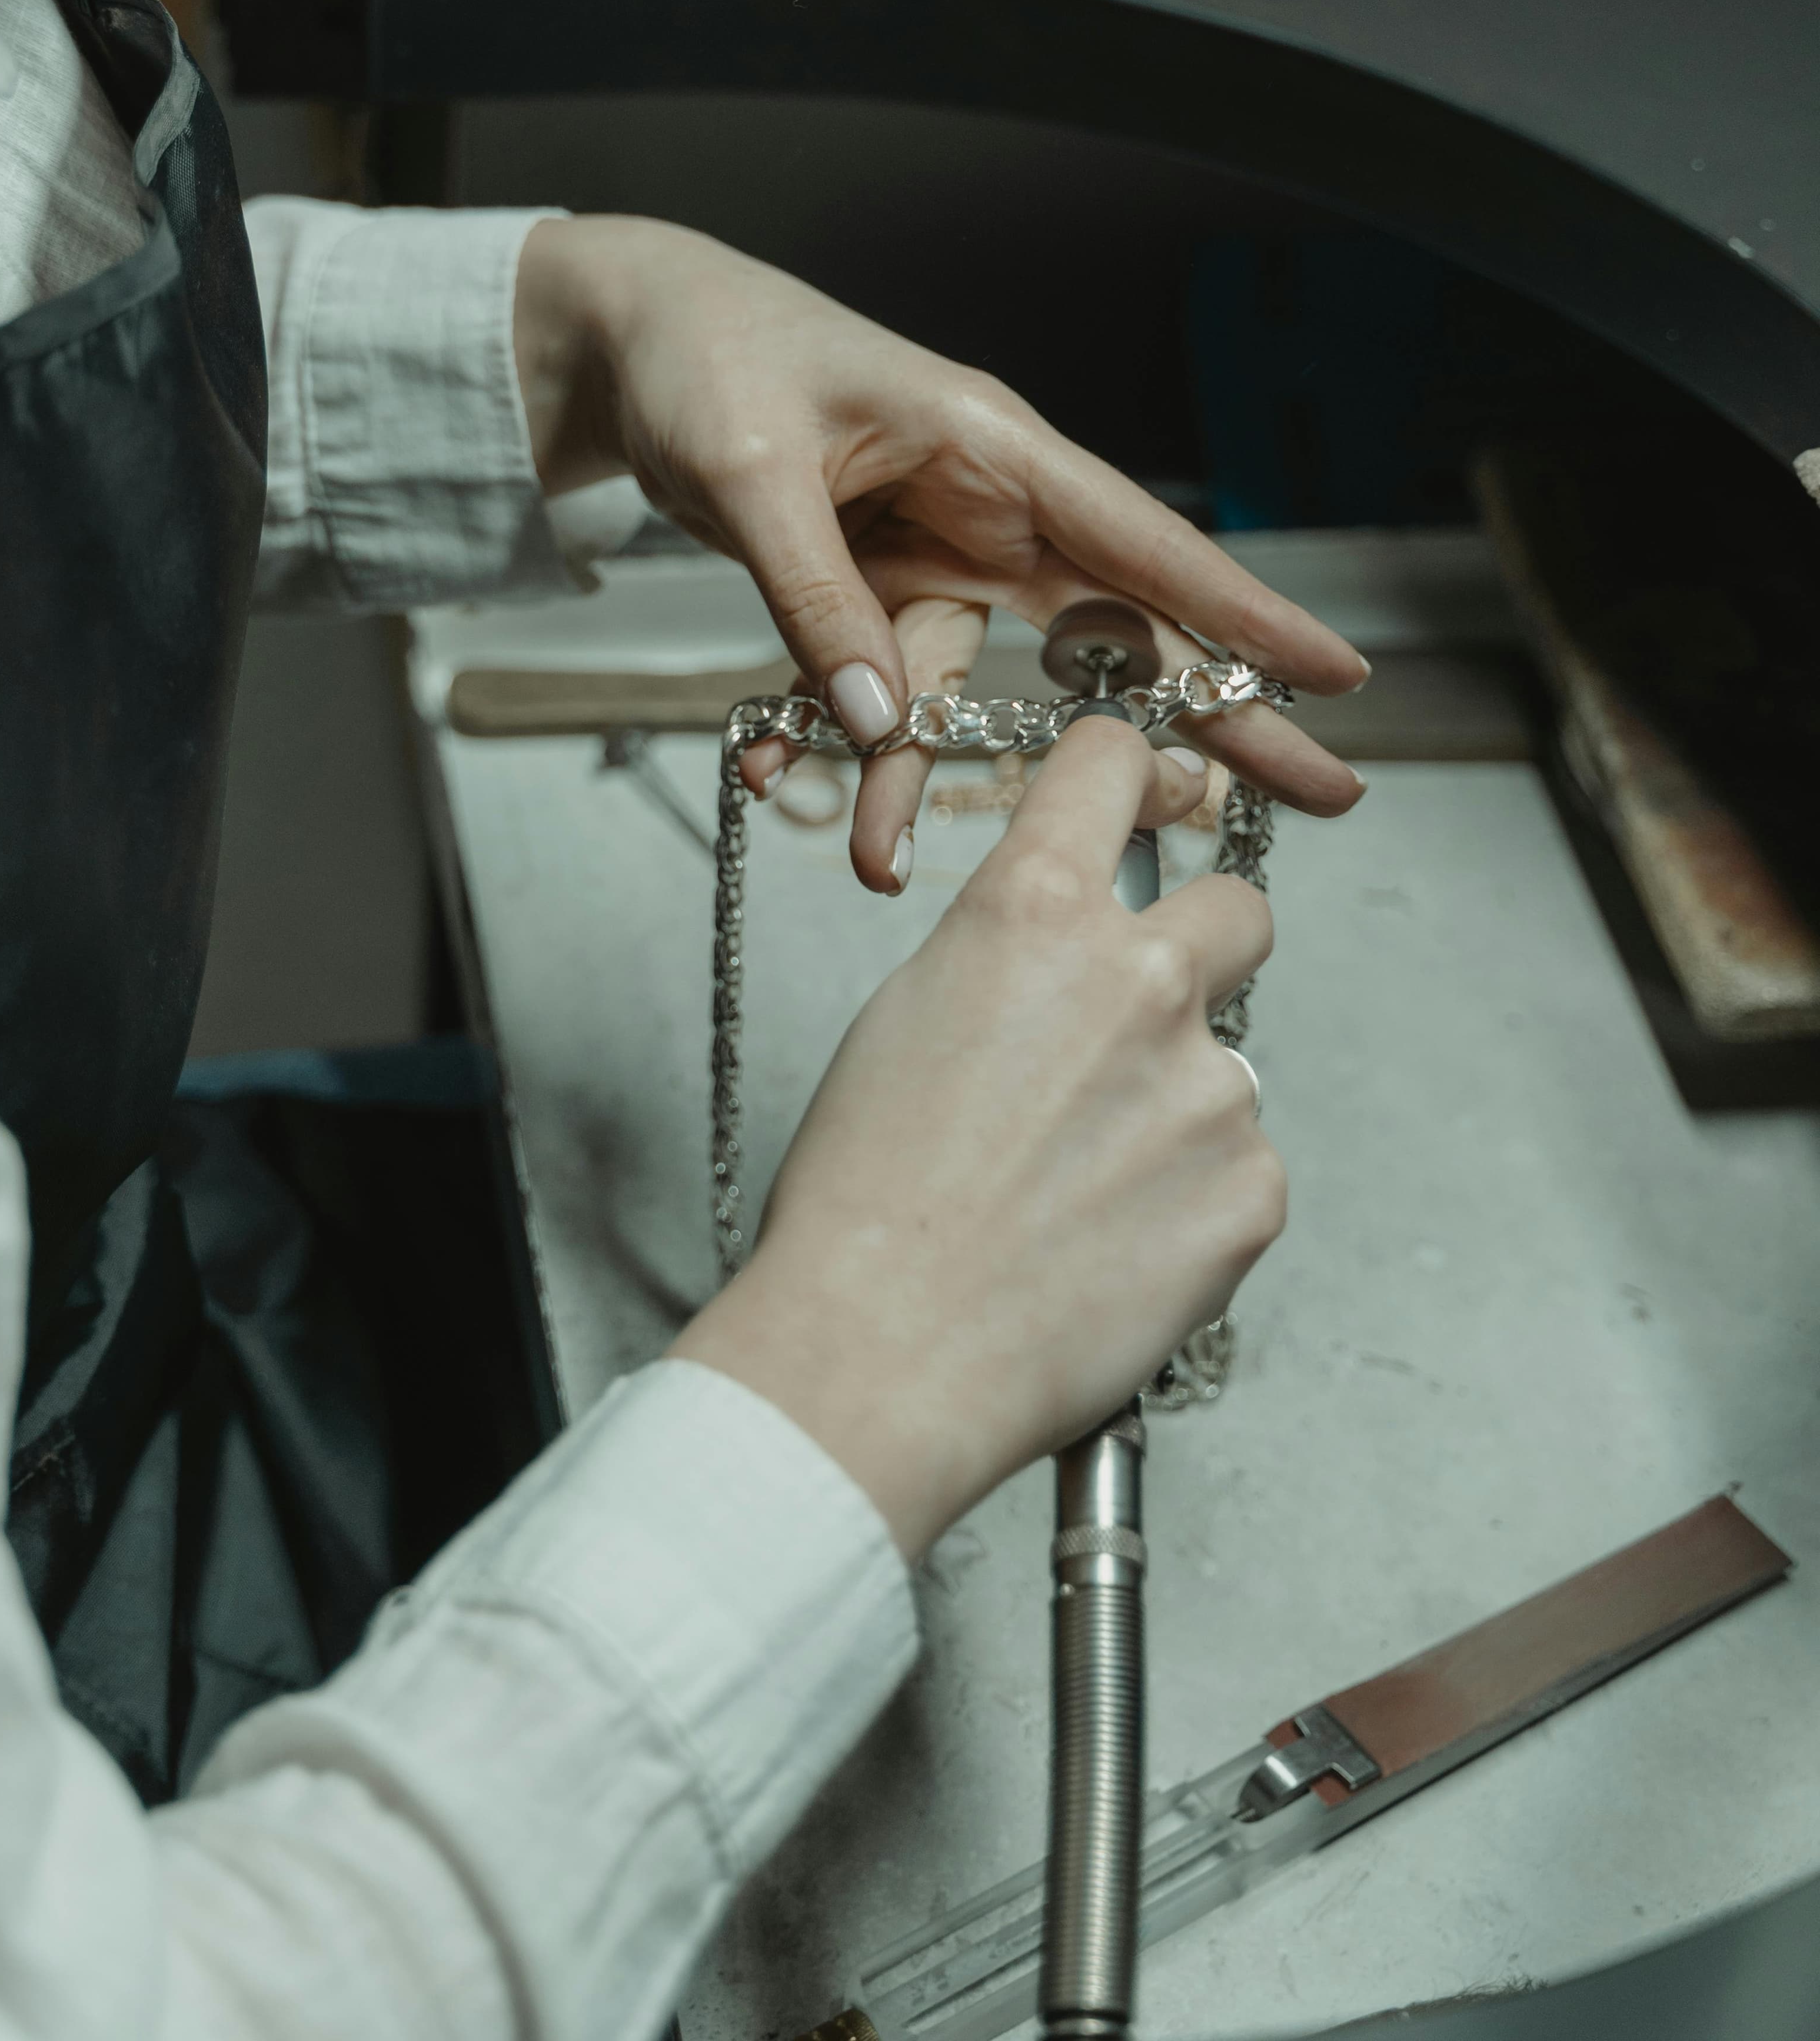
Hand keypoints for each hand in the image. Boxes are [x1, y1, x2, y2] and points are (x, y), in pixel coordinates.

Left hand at [513, 217, 1367, 889]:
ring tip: (871, 855)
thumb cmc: (707, 357)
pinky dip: (827, 730)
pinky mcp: (876, 582)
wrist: (632, 337)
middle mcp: (985, 501)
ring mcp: (935, 548)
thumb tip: (875, 721)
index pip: (1144, 539)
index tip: (1339, 676)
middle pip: (1120, 626)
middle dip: (1204, 717)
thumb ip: (816, 600)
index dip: (1244, 613)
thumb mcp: (752, 475)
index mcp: (991, 444)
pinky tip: (767, 763)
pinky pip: (878, 680)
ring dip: (919, 770)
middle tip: (1315, 796)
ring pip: (976, 684)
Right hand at [670, 717, 1280, 1555]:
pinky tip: (1111, 1248)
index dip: (1132, 776)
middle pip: (1237, 906)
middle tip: (1138, 1027)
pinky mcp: (1252, 1190)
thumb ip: (1011, 954)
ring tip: (1081, 1193)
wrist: (882, 1352)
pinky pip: (1242, 1172)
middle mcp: (1139, 974)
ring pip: (1228, 1066)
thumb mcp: (907, 1013)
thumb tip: (1062, 956)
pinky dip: (1191, 1207)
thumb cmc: (862, 1197)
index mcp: (1032, 910)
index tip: (1144, 797)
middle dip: (1204, 949)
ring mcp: (1208, 1086)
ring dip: (1177, 1111)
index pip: (1115, 763)